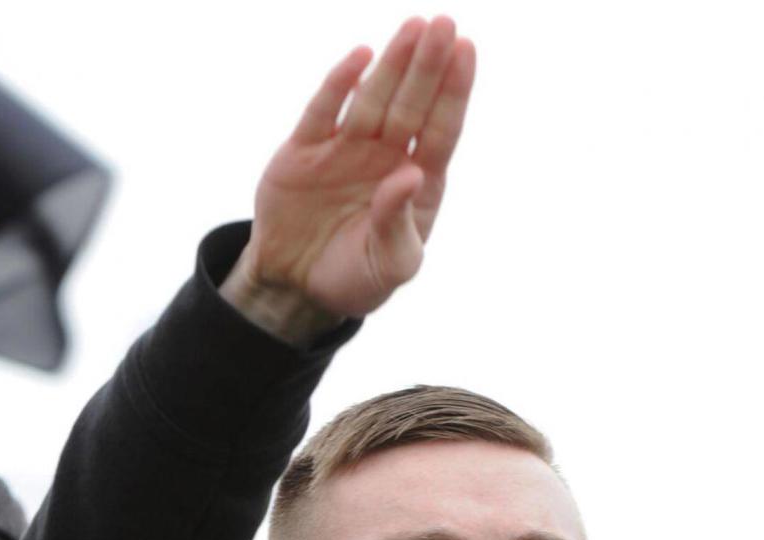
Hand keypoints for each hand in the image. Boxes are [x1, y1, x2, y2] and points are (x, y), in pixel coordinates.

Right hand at [224, 16, 475, 321]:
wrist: (298, 289)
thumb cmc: (356, 278)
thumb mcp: (388, 267)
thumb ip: (398, 224)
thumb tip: (411, 174)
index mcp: (415, 183)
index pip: (440, 130)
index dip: (453, 92)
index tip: (466, 51)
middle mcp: (384, 157)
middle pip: (411, 105)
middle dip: (427, 66)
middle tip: (443, 24)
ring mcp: (344, 150)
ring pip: (372, 99)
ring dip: (392, 64)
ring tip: (414, 28)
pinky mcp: (304, 152)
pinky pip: (324, 112)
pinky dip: (339, 85)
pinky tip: (360, 57)